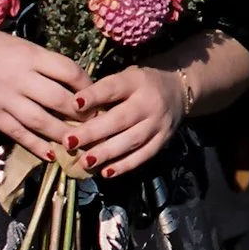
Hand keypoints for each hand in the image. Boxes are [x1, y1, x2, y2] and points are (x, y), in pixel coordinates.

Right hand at [0, 20, 87, 162]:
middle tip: (98, 123)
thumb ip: (42, 62)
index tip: (98, 95)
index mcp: (29, 55)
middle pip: (60, 99)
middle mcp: (19, 77)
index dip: (88, 85)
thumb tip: (72, 80)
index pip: (69, 71)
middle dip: (82, 114)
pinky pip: (18, 133)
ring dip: (64, 134)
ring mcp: (4, 98)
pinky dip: (36, 145)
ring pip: (42, 121)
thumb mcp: (18, 45)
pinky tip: (51, 154)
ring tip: (80, 142)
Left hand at [70, 63, 185, 180]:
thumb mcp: (125, 77)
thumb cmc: (141, 84)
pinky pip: (143, 155)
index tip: (74, 105)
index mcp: (136, 81)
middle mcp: (149, 102)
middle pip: (120, 119)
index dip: (94, 96)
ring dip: (107, 153)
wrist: (178, 91)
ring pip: (131, 140)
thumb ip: (104, 92)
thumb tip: (73, 111)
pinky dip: (124, 165)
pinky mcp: (163, 140)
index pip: (113, 87)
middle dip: (93, 132)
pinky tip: (106, 172)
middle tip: (70, 142)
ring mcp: (158, 123)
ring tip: (85, 161)